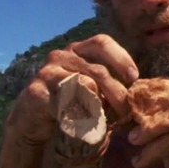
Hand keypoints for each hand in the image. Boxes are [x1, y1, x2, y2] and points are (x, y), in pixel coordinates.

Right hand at [5, 34, 137, 146]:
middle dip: (117, 92)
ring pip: (84, 86)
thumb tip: (137, 93)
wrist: (30, 118)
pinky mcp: (36, 92)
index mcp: (77, 50)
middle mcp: (61, 56)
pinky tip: (83, 125)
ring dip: (101, 106)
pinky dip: (79, 116)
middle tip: (127, 111)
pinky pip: (66, 104)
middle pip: (97, 70)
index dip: (121, 57)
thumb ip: (109, 86)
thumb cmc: (68, 103)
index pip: (101, 43)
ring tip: (106, 120)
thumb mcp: (91, 91)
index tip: (134, 77)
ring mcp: (47, 72)